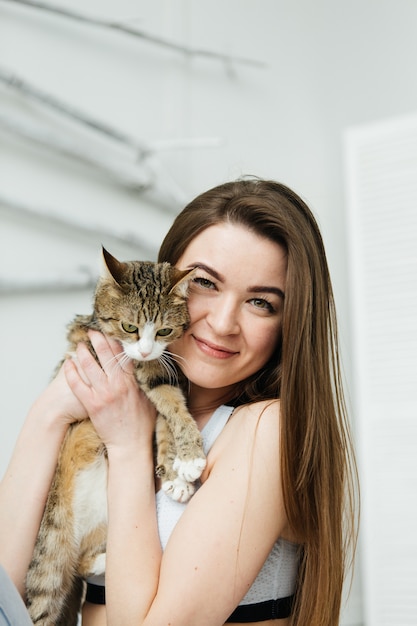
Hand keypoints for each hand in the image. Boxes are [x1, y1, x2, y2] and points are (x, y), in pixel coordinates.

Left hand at [64, 330, 155, 450]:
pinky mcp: (92, 405)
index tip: (112, 331)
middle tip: (93, 331)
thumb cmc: (142, 423)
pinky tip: (68, 363)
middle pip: (105, 355)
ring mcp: (104, 394)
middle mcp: (117, 385)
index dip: (116, 341)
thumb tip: (148, 366)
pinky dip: (71, 372)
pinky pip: (77, 385)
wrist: (131, 444)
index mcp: (132, 381)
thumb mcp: (151, 398)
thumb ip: (147, 381)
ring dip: (83, 353)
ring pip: (89, 366)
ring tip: (79, 345)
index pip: (123, 354)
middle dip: (98, 340)